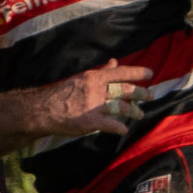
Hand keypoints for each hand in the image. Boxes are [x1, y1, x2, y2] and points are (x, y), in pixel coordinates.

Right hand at [37, 60, 152, 137]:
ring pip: (122, 107)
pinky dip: (120, 128)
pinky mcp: (91, 121)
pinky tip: (124, 129)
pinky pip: (112, 125)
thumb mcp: (81, 79)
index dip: (138, 73)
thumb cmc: (62, 93)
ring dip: (134, 111)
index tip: (150, 74)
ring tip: (139, 114)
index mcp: (94, 78)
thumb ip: (101, 72)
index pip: (121, 72)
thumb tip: (115, 62)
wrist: (42, 110)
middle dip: (141, 94)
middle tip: (151, 96)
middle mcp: (96, 90)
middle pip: (126, 90)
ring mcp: (94, 106)